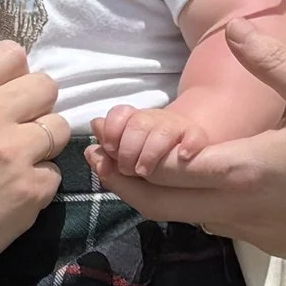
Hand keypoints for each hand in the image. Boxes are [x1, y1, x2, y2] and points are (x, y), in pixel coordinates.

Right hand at [0, 36, 67, 272]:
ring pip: (59, 127)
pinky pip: (54, 172)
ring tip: (18, 161)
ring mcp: (14, 152)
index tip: (6, 93)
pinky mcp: (32, 188)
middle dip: (36, 106)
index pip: (12, 53)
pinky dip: (38, 182)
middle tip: (17, 128)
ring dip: (43, 144)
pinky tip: (14, 191)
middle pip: (46, 86)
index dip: (14, 73)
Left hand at [87, 24, 285, 271]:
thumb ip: (272, 64)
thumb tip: (231, 29)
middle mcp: (235, 208)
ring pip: (183, 218)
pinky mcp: (267, 243)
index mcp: (243, 170)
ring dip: (152, 195)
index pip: (163, 169)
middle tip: (96, 156)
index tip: (100, 134)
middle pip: (158, 204)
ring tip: (133, 166)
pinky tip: (193, 184)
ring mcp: (250, 231)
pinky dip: (188, 205)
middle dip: (121, 180)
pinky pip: (214, 224)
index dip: (125, 154)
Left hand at [88, 98, 202, 181]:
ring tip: (144, 171)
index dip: (112, 130)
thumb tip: (89, 152)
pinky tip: (183, 157)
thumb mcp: (125, 158)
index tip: (109, 148)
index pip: (120, 114)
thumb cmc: (150, 159)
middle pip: (138, 124)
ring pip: (163, 131)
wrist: (188, 154)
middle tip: (129, 171)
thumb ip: (107, 157)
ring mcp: (176, 127)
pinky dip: (188, 145)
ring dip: (150, 153)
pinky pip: (194, 136)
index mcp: (133, 122)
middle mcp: (153, 121)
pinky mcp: (196, 137)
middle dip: (128, 150)